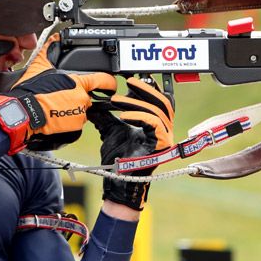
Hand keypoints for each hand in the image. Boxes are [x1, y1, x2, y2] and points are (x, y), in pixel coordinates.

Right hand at [0, 35, 115, 152]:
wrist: (24, 114)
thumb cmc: (32, 92)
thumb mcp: (40, 66)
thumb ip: (50, 49)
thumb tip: (56, 37)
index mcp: (79, 83)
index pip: (105, 80)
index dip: (109, 82)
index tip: (110, 84)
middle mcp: (83, 99)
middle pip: (88, 96)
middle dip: (79, 95)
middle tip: (62, 95)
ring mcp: (80, 114)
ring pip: (81, 110)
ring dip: (73, 108)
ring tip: (56, 106)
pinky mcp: (75, 128)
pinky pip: (75, 122)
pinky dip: (68, 119)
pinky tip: (56, 115)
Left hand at [88, 76, 174, 209]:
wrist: (117, 181)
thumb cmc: (117, 161)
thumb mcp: (111, 131)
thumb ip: (107, 117)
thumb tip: (95, 103)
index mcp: (156, 125)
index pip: (160, 101)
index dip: (151, 88)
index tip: (135, 79)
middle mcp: (164, 130)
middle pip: (163, 102)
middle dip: (146, 89)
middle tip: (129, 82)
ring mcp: (165, 137)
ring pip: (158, 110)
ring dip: (136, 102)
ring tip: (118, 101)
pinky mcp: (161, 144)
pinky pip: (154, 123)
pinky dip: (138, 116)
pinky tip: (123, 116)